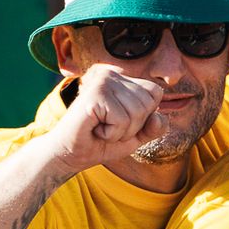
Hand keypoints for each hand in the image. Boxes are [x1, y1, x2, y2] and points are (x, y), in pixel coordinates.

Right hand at [45, 65, 169, 173]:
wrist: (70, 155)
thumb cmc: (101, 142)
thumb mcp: (136, 136)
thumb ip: (155, 127)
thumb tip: (158, 116)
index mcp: (121, 77)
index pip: (155, 93)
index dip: (144, 117)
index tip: (120, 122)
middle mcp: (112, 73)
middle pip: (148, 102)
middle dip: (133, 126)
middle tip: (109, 127)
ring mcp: (102, 80)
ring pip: (137, 112)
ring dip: (122, 131)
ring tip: (101, 128)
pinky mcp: (95, 92)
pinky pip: (122, 120)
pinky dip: (111, 133)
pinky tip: (95, 129)